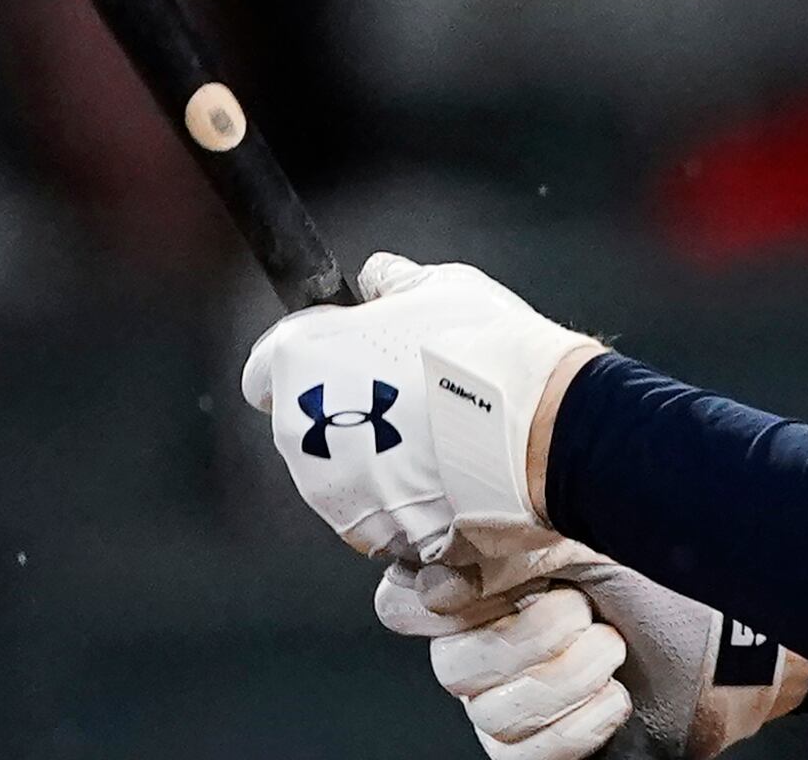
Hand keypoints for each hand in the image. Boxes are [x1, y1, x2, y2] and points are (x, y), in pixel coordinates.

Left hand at [241, 252, 600, 565]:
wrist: (541, 428)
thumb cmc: (486, 352)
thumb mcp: (440, 287)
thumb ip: (393, 282)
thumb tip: (378, 277)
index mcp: (301, 359)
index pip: (265, 367)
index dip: (307, 360)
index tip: (342, 358)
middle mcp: (299, 428)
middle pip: (305, 421)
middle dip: (346, 410)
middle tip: (405, 395)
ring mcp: (330, 488)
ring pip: (338, 472)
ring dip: (372, 458)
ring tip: (435, 437)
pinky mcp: (368, 531)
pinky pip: (373, 512)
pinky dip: (399, 499)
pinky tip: (444, 475)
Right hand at [383, 552, 807, 759]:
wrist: (739, 635)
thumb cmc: (672, 571)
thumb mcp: (600, 523)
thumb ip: (526, 514)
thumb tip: (463, 510)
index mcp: (488, 582)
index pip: (406, 601)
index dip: (431, 600)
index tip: (476, 583)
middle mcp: (488, 643)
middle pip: (451, 664)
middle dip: (525, 638)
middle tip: (582, 611)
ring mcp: (515, 701)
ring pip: (489, 713)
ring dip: (562, 680)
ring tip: (612, 651)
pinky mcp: (548, 747)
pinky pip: (519, 757)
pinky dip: (572, 729)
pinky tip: (613, 700)